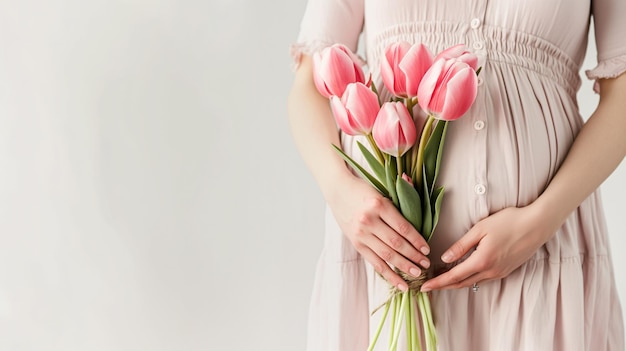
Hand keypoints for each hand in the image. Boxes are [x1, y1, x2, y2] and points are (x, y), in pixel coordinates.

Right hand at [328, 176, 430, 291]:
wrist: (338, 190)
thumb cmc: (364, 190)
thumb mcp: (382, 191)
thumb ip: (401, 201)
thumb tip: (419, 206)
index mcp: (379, 205)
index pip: (403, 228)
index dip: (417, 241)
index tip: (427, 249)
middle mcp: (369, 221)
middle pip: (396, 243)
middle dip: (413, 256)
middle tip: (426, 264)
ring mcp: (361, 234)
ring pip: (386, 255)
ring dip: (403, 266)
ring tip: (417, 273)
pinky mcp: (356, 243)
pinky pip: (375, 262)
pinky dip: (388, 274)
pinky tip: (400, 283)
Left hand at [420, 204, 559, 291]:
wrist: (537, 225)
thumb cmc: (509, 222)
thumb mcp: (480, 229)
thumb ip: (461, 245)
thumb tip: (444, 258)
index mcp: (481, 261)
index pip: (454, 276)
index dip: (438, 283)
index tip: (424, 287)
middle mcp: (490, 271)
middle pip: (461, 284)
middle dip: (444, 286)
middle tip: (428, 287)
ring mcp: (499, 272)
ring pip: (473, 283)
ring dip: (456, 284)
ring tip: (442, 281)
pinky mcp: (506, 270)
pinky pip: (483, 280)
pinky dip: (469, 280)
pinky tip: (463, 275)